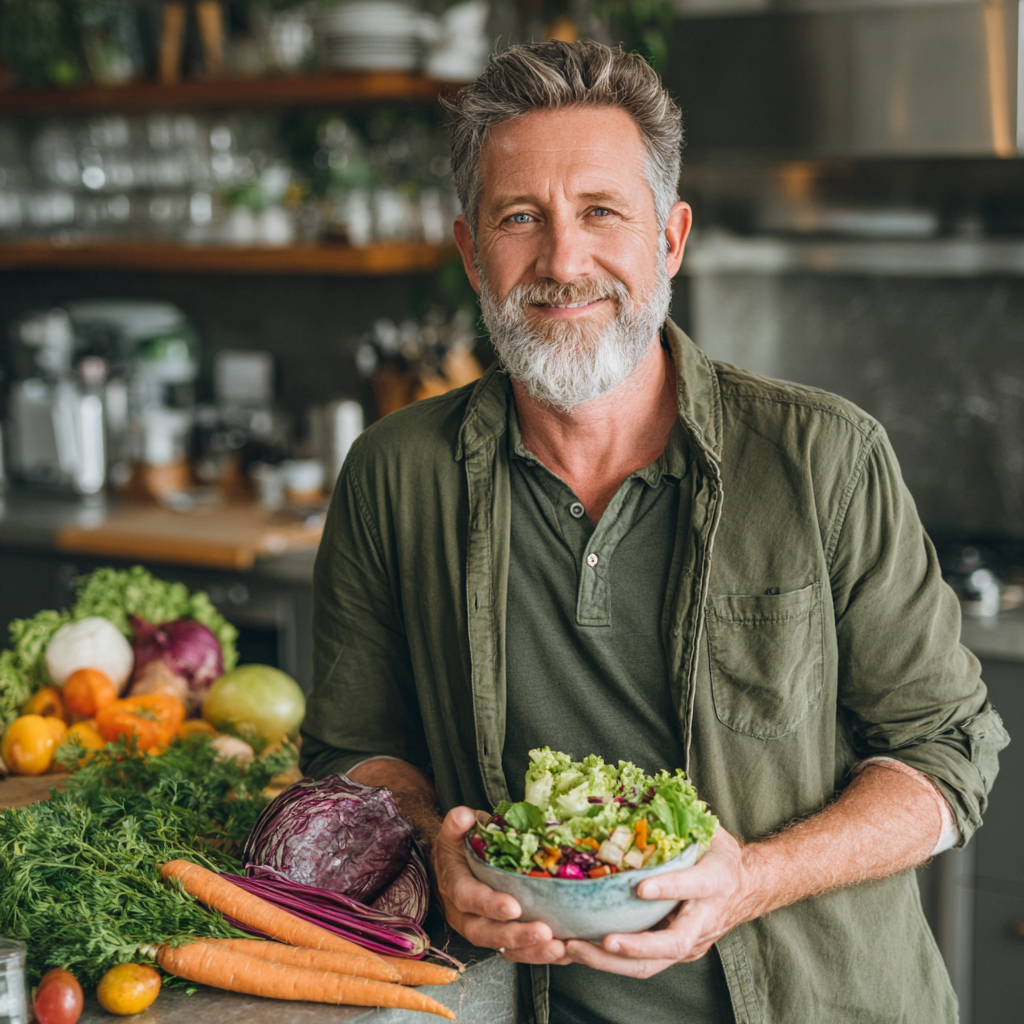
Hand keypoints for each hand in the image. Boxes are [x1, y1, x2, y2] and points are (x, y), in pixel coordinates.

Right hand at [432, 806, 566, 964]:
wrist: (452, 867)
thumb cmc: (459, 847)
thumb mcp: (455, 830)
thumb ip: (458, 823)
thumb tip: (465, 816)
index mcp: (454, 885)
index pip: (468, 898)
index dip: (489, 904)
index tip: (514, 906)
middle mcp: (465, 914)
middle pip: (485, 932)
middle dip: (515, 935)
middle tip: (543, 932)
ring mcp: (482, 928)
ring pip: (502, 949)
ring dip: (531, 951)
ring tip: (557, 947)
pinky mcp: (499, 937)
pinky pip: (517, 953)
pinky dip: (539, 955)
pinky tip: (562, 951)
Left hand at [562, 825, 758, 977]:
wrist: (748, 887)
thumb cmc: (720, 853)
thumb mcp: (708, 830)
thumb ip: (681, 817)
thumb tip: (642, 790)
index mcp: (715, 880)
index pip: (694, 886)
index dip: (669, 887)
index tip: (640, 888)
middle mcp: (705, 918)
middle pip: (674, 944)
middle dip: (636, 946)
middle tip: (603, 940)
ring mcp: (692, 941)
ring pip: (654, 963)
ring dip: (613, 961)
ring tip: (577, 950)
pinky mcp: (676, 954)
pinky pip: (644, 964)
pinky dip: (611, 962)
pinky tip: (582, 952)